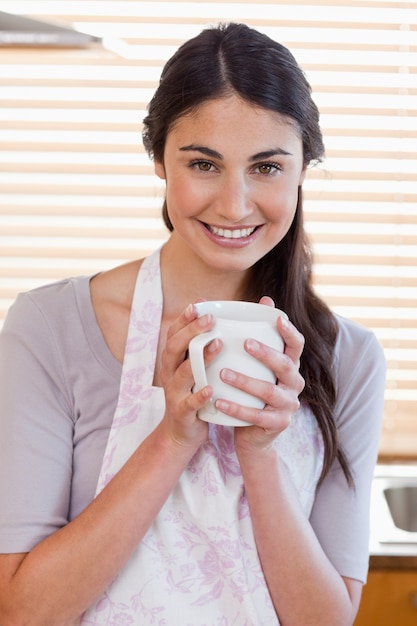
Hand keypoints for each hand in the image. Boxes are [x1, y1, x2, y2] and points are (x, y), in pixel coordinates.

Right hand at [159, 303, 221, 447]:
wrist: (182, 432)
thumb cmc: (195, 393)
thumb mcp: (196, 368)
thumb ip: (205, 347)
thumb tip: (226, 320)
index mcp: (173, 359)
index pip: (174, 333)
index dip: (185, 318)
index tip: (200, 303)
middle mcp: (170, 373)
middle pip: (175, 347)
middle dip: (192, 331)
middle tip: (211, 318)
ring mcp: (174, 392)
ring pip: (183, 372)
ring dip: (200, 357)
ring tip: (217, 344)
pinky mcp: (182, 412)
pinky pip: (190, 402)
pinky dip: (200, 396)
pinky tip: (212, 389)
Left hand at [214, 296, 304, 449]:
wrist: (253, 434)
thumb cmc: (252, 391)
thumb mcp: (257, 365)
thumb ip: (260, 335)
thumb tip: (265, 299)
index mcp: (290, 366)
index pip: (297, 345)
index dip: (290, 331)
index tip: (277, 319)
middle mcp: (294, 384)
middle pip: (285, 366)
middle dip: (266, 353)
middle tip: (245, 343)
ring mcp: (288, 406)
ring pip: (269, 392)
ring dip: (246, 381)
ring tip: (223, 372)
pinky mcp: (277, 424)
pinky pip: (256, 417)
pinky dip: (237, 409)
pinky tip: (219, 401)